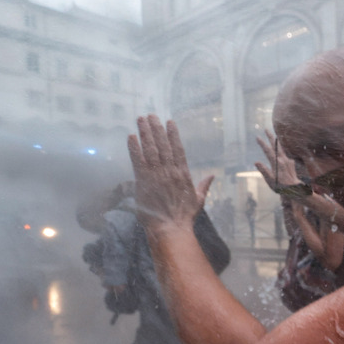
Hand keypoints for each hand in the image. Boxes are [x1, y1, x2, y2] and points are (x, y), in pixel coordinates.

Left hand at [127, 114, 213, 228]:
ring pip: (150, 149)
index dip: (173, 134)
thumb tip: (212, 176)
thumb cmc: (185, 216)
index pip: (177, 149)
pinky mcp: (143, 181)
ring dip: (145, 133)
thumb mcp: (198, 200)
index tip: (169, 122)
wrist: (171, 228)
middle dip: (156, 128)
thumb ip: (203, 186)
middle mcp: (170, 171)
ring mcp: (156, 175)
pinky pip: (138, 161)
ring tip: (141, 119)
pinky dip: (134, 148)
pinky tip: (131, 136)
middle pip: (162, 145)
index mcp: (183, 173)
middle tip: (151, 115)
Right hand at [254, 130, 300, 192]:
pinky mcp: (291, 163)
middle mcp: (283, 160)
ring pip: (281, 147)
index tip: (257, 137)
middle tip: (266, 129)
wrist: (295, 190)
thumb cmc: (282, 187)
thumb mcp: (270, 181)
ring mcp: (288, 160)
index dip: (262, 143)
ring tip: (274, 135)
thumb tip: (256, 162)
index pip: (268, 151)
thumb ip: (264, 170)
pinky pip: (286, 153)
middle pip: (275, 145)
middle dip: (270, 137)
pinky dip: (282, 148)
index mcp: (276, 163)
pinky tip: (281, 147)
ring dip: (276, 140)